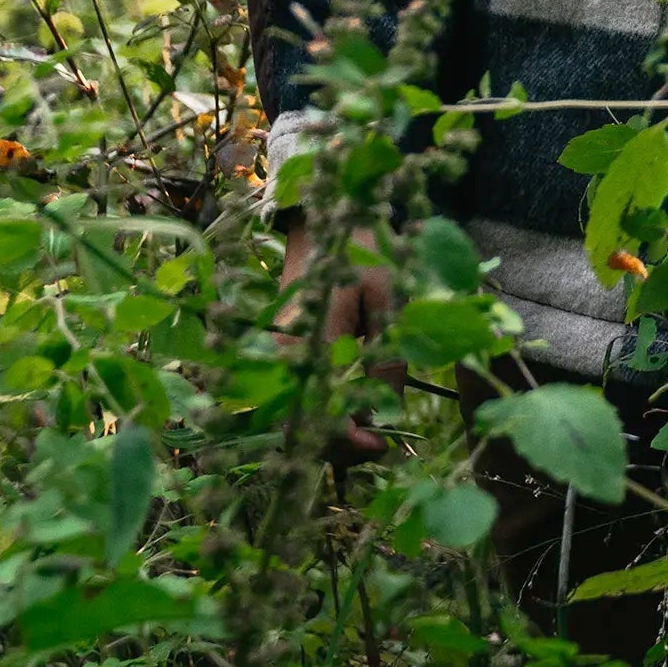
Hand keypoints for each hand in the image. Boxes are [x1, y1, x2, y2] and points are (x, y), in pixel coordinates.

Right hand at [279, 220, 403, 459]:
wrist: (320, 221)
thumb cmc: (360, 251)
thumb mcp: (388, 296)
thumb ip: (387, 355)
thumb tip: (385, 411)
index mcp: (315, 346)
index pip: (322, 418)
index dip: (352, 442)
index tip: (383, 445)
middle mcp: (288, 361)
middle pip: (304, 430)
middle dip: (342, 446)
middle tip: (381, 440)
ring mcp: (279, 359)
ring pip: (297, 418)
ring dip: (331, 433)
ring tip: (370, 425)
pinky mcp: (280, 354)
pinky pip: (296, 398)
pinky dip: (321, 413)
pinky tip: (351, 404)